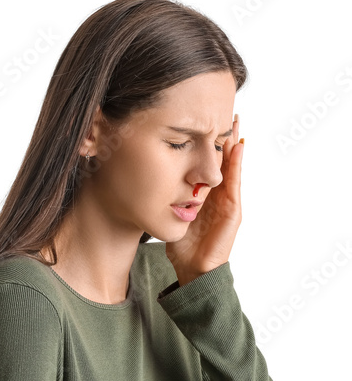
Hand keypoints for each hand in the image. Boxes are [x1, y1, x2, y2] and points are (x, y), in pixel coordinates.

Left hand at [165, 114, 243, 284]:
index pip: (208, 163)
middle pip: (223, 160)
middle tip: (227, 111)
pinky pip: (235, 184)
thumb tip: (142, 178)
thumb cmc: (181, 243)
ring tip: (235, 122)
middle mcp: (218, 195)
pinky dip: (237, 165)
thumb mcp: (171, 213)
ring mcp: (228, 202)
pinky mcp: (233, 212)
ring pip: (232, 167)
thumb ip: (166, 198)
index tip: (206, 120)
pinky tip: (238, 147)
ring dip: (234, 145)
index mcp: (204, 194)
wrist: (191, 268)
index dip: (209, 143)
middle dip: (225, 137)